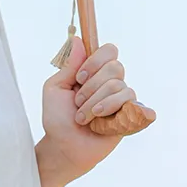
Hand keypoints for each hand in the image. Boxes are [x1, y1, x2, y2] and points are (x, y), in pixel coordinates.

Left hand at [40, 36, 135, 180]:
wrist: (64, 146)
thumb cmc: (57, 117)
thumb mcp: (55, 87)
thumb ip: (69, 65)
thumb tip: (77, 40)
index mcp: (93, 72)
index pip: (108, 51)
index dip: (96, 60)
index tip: (80, 77)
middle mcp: (110, 83)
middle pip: (115, 67)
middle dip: (92, 86)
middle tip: (77, 102)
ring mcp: (120, 100)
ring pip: (119, 86)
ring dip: (96, 103)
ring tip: (83, 117)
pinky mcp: (129, 117)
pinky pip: (131, 103)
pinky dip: (112, 109)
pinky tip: (102, 120)